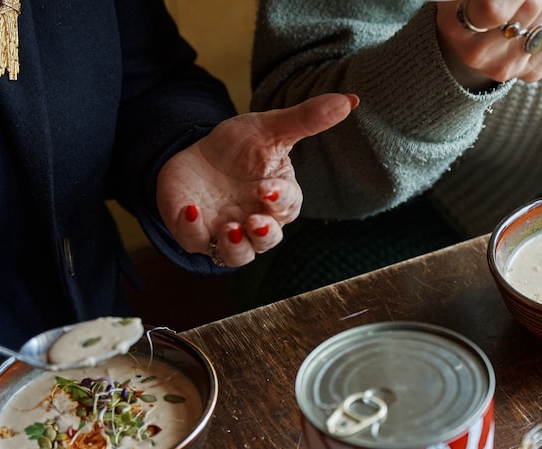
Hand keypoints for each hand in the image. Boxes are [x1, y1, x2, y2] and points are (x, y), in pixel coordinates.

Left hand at [155, 92, 357, 266]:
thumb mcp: (270, 129)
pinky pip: (195, 242)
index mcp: (278, 198)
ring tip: (229, 229)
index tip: (267, 188)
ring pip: (237, 255)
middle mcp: (255, 221)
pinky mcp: (195, 233)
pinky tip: (190, 209)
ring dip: (235, 247)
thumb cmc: (239, 147)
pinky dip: (192, 230)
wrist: (195, 155)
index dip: (279, 200)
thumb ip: (307, 119)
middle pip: (267, 240)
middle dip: (263, 234)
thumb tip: (351, 100)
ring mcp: (226, 232)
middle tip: (254, 221)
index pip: (287, 206)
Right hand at [434, 0, 541, 90]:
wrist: (470, 40)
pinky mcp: (532, 71)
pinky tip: (536, 17)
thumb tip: (506, 1)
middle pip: (532, 4)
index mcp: (458, 27)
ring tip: (525, 1)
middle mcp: (480, 54)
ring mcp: (507, 67)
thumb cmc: (469, 4)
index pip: (494, 10)